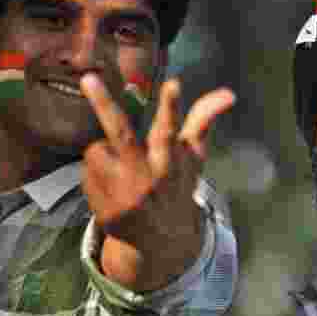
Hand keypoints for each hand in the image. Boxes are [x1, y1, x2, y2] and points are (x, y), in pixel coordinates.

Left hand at [80, 74, 235, 290]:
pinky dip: (95, 176)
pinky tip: (111, 189)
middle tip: (88, 78)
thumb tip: (229, 93)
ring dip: (103, 153)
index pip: (170, 128)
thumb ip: (203, 120)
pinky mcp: (106, 212)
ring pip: (95, 150)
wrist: (162, 238)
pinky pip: (86, 176)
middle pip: (122, 134)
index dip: (171, 106)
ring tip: (120, 168)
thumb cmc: (175, 183)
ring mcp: (124, 195)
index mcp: (170, 159)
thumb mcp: (191, 156)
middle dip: (105, 105)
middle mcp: (148, 176)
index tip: (173, 83)